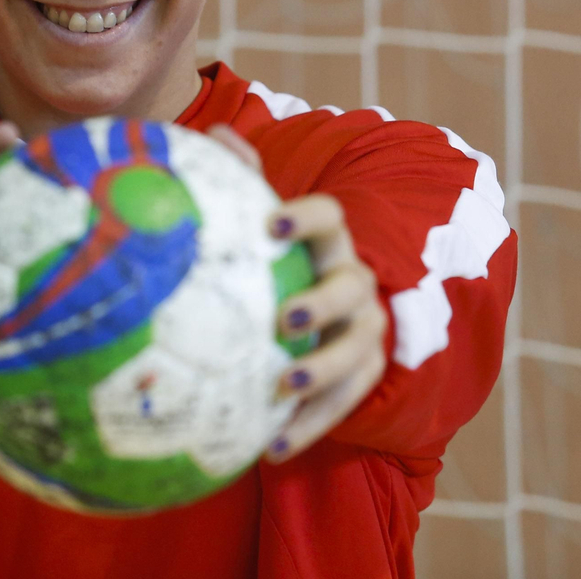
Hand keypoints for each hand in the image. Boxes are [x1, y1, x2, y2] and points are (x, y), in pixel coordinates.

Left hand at [204, 126, 388, 461]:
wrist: (334, 310)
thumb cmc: (286, 258)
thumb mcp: (270, 223)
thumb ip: (246, 179)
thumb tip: (213, 132)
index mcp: (330, 240)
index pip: (329, 216)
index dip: (303, 217)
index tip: (268, 223)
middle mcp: (357, 282)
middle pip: (352, 288)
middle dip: (323, 302)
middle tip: (284, 318)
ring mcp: (367, 331)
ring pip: (357, 352)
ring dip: (324, 370)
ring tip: (285, 387)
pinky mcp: (365, 376)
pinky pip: (343, 406)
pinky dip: (310, 426)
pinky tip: (272, 447)